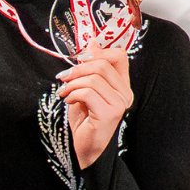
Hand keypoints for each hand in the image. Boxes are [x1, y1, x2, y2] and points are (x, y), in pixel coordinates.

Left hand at [56, 44, 133, 168]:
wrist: (81, 148)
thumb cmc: (83, 119)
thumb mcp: (85, 87)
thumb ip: (90, 67)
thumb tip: (92, 42)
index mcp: (122, 86)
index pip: (119, 56)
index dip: (98, 52)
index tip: (80, 60)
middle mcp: (126, 94)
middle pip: (103, 64)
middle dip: (78, 68)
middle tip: (64, 77)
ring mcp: (120, 104)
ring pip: (93, 78)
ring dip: (72, 83)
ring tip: (64, 92)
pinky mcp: (110, 113)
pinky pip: (88, 92)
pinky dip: (73, 94)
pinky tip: (68, 101)